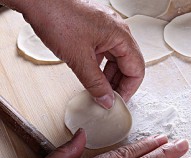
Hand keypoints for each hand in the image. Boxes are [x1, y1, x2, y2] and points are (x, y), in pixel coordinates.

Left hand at [21, 0, 144, 108]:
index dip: (129, 89)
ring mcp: (107, 30)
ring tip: (99, 89)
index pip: (137, 69)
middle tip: (108, 98)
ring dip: (110, 76)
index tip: (117, 101)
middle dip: (120, 83)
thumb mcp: (79, 59)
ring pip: (117, 59)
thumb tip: (107, 100)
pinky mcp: (96, 30)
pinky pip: (106, 52)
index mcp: (122, 36)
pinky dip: (101, 66)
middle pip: (129, 64)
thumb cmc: (58, 18)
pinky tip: (92, 75)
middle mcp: (118, 32)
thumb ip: (95, 84)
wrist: (40, 1)